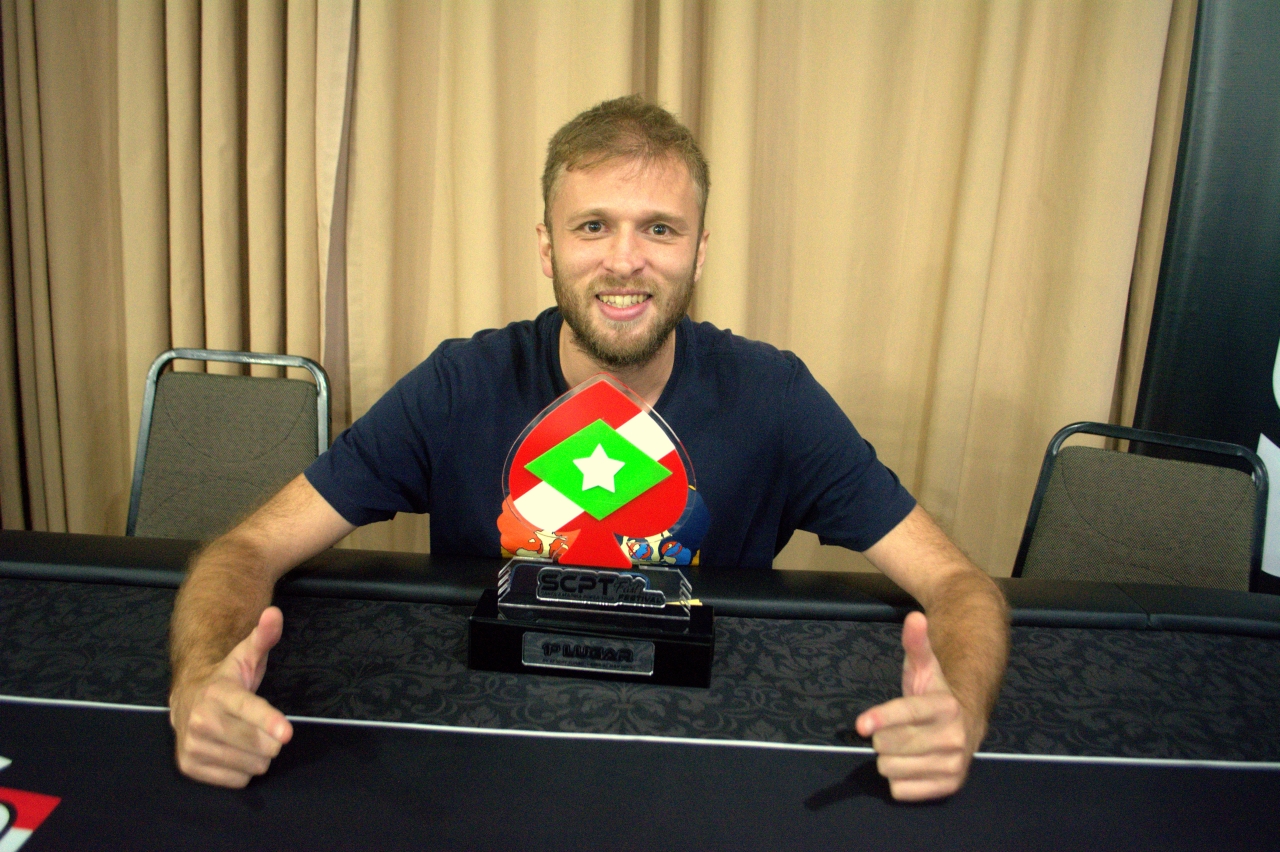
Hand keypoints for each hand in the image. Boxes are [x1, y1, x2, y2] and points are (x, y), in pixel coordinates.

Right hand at [169, 606, 293, 787]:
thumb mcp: (245, 655)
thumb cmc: (226, 678)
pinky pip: (237, 780)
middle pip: (258, 744)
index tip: (286, 733)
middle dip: (270, 739)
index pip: (248, 709)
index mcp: (218, 693)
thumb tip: (274, 613)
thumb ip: (263, 636)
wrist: (186, 696)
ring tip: (244, 736)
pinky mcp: (189, 766)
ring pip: (251, 764)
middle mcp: (201, 720)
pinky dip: (241, 769)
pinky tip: (231, 750)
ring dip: (257, 755)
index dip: (268, 721)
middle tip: (262, 726)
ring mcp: (192, 745)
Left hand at [855, 611, 976, 800]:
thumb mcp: (923, 668)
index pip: (907, 713)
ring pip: (890, 768)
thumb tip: (914, 616)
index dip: (882, 718)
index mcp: (945, 706)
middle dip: (884, 736)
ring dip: (890, 758)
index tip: (860, 724)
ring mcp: (953, 765)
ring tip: (907, 745)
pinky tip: (914, 764)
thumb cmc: (934, 694)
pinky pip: (900, 790)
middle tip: (897, 728)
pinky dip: (901, 779)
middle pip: (888, 743)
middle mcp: (954, 738)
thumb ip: (916, 643)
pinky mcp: (949, 787)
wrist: (966, 726)